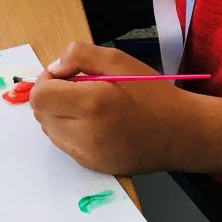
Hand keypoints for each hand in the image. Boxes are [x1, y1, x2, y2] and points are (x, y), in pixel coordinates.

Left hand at [31, 41, 195, 174]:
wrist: (182, 134)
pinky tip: (94, 122)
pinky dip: (70, 130)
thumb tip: (54, 68)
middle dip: (52, 96)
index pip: (40, 97)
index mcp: (92, 105)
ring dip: (59, 113)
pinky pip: (65, 144)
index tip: (66, 75)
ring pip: (50, 130)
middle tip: (78, 87)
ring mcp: (87, 155)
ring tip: (88, 105)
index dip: (47, 80)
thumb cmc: (153, 94)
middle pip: (41, 114)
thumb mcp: (119, 60)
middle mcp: (85, 135)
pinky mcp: (92, 166)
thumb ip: (79, 55)